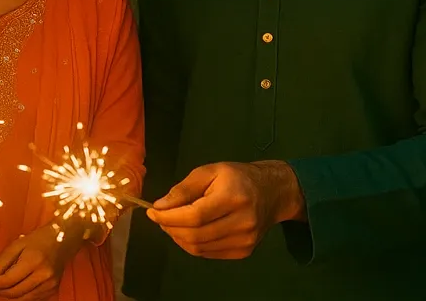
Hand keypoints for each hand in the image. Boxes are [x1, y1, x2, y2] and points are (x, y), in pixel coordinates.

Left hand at [0, 224, 78, 299]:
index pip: (7, 280)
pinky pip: (31, 299)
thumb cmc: (38, 240)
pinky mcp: (52, 290)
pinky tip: (14, 287)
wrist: (62, 242)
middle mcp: (43, 275)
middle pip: (14, 292)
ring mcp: (49, 285)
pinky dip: (19, 296)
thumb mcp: (16, 244)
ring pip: (21, 299)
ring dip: (7, 295)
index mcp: (33, 261)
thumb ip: (0, 261)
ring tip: (0, 286)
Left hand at [147, 160, 305, 259]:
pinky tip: (188, 231)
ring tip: (172, 223)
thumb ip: (183, 189)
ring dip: (178, 238)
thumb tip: (159, 207)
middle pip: (195, 235)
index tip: (152, 211)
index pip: (194, 216)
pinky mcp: (244, 252)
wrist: (272, 193)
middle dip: (170, 228)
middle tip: (160, 217)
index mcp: (233, 198)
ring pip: (199, 248)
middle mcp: (242, 222)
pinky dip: (192, 244)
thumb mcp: (209, 171)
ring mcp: (245, 241)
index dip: (169, 217)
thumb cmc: (237, 177)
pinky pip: (208, 253)